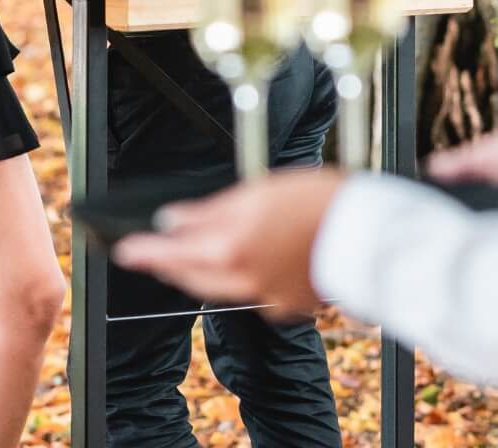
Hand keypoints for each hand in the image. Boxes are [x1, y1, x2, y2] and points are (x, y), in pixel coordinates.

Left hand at [113, 169, 346, 317]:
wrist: (372, 233)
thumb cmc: (321, 202)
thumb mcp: (259, 192)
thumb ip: (210, 211)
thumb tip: (173, 220)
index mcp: (231, 249)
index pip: (173, 253)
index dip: (145, 252)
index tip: (125, 251)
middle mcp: (244, 280)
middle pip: (192, 277)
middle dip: (171, 265)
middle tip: (152, 253)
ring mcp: (268, 297)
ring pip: (221, 287)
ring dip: (203, 272)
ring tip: (193, 254)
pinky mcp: (290, 305)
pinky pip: (255, 294)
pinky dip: (245, 278)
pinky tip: (250, 260)